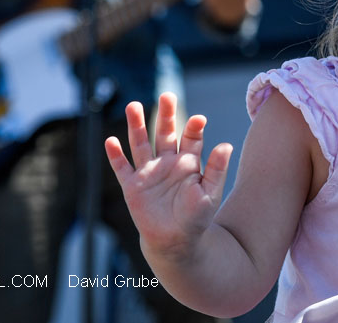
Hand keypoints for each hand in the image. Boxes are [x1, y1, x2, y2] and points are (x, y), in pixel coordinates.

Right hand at [105, 94, 233, 258]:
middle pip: (165, 133)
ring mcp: (149, 173)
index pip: (191, 138)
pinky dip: (116, 156)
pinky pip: (122, 169)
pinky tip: (111, 141)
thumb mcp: (210, 194)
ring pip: (141, 144)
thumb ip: (216, 170)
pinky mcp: (133, 187)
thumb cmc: (196, 217)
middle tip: (167, 96)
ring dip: (136, 126)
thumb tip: (226, 145)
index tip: (199, 120)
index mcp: (188, 162)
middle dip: (165, 115)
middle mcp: (167, 162)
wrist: (176, 241)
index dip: (194, 128)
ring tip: (133, 106)